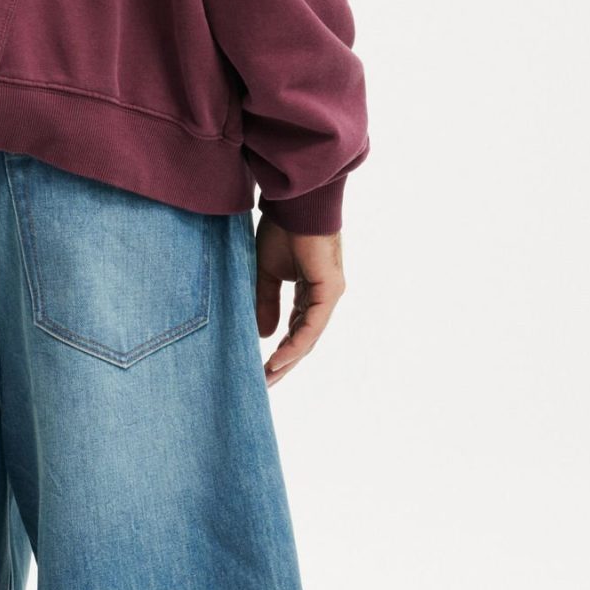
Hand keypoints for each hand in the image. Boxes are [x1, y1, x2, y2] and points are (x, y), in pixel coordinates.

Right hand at [255, 220, 344, 385]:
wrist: (296, 205)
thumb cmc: (283, 230)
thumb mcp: (266, 273)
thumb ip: (265, 302)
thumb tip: (265, 336)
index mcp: (310, 292)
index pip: (296, 329)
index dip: (280, 350)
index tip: (259, 368)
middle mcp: (322, 297)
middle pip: (303, 339)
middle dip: (283, 363)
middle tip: (263, 384)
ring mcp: (328, 295)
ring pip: (308, 337)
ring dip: (288, 360)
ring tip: (268, 378)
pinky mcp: (329, 291)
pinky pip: (312, 326)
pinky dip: (296, 344)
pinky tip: (280, 358)